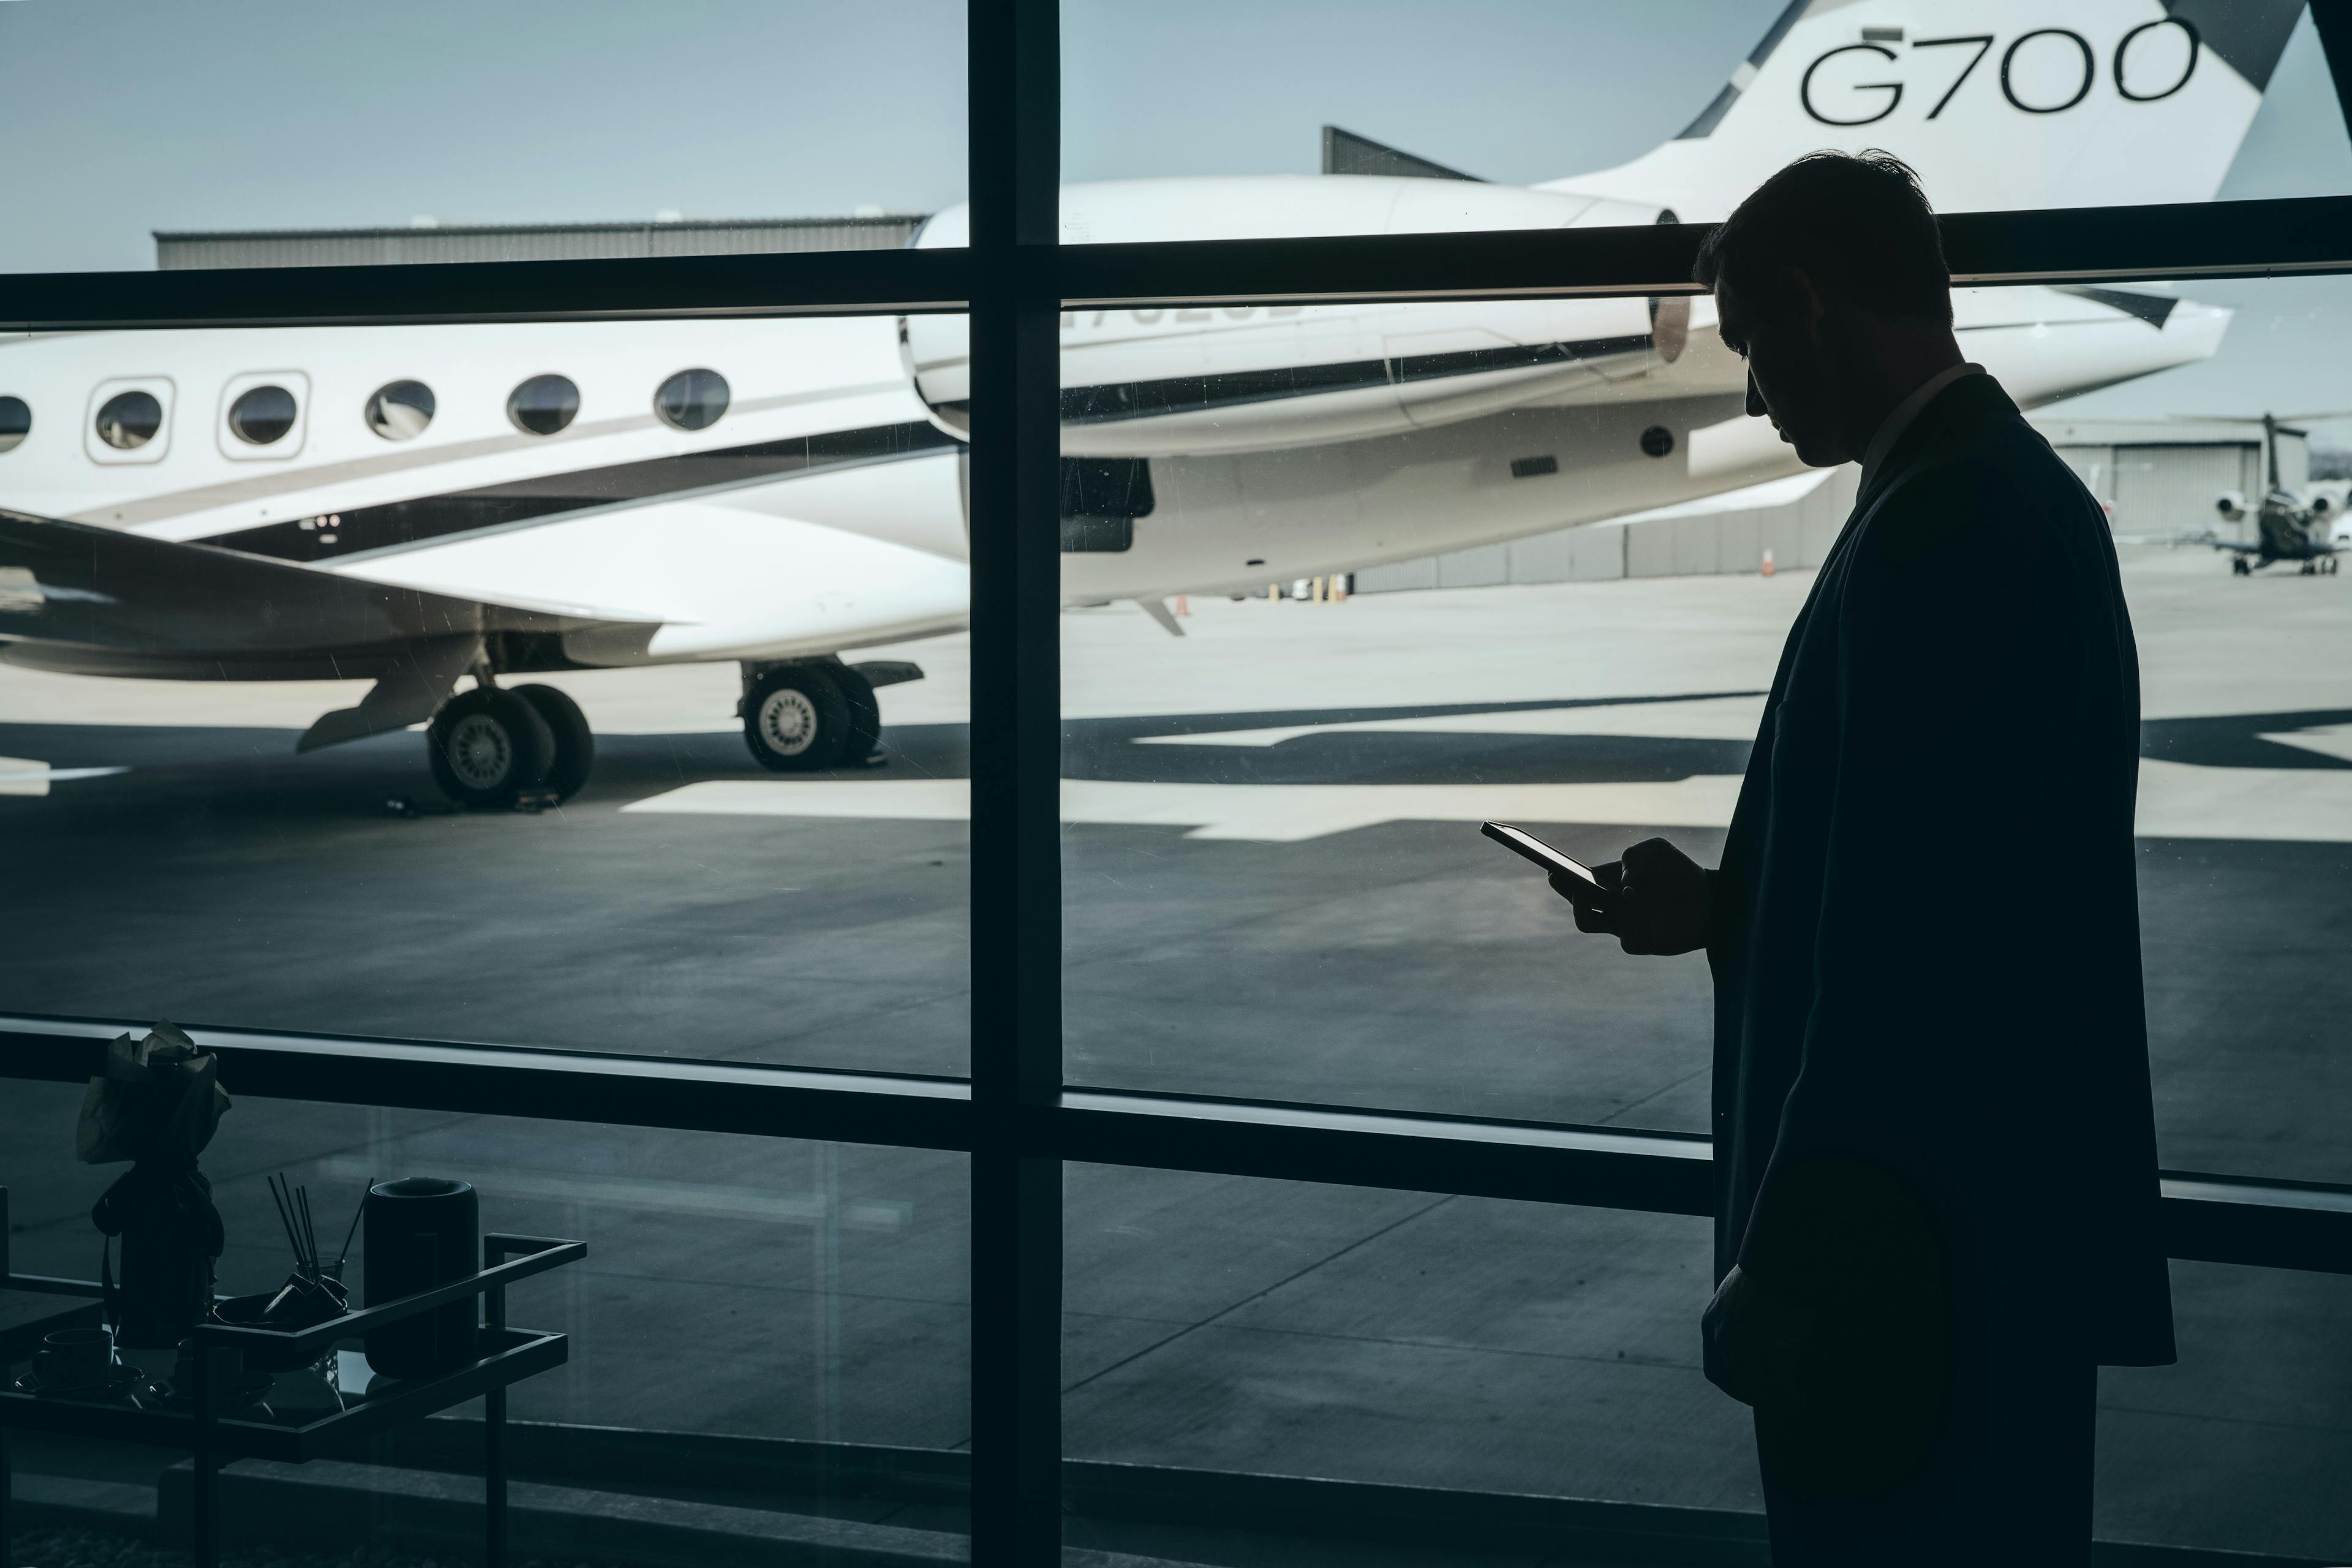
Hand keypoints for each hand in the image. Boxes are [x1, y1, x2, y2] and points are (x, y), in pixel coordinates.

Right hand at [1551, 837, 1710, 954]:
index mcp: (1608, 881)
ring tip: (1628, 895)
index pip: (1576, 881)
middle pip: (1575, 903)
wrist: (1710, 900)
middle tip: (1577, 885)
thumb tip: (1623, 883)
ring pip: (1587, 922)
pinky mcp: (1639, 942)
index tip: (1552, 870)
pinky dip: (1636, 927)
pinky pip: (1626, 939)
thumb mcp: (1657, 850)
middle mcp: (1609, 904)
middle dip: (1569, 894)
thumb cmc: (1679, 871)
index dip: (1561, 877)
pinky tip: (1652, 918)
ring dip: (1596, 909)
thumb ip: (1634, 856)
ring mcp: (1621, 924)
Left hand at [1701, 1263, 1813, 1410]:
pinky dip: (1790, 1398)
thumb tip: (1752, 1329)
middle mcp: (1722, 1338)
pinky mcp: (1770, 1353)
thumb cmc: (1767, 1272)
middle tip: (1773, 1402)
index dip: (1731, 1384)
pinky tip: (1801, 1400)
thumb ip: (1737, 1314)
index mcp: (1711, 1323)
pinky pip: (1778, 1387)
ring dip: (1774, 1401)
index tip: (1748, 1391)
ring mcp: (1744, 1348)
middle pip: (1733, 1383)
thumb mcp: (1738, 1292)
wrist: (1782, 1261)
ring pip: (1755, 1389)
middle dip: (1752, 1396)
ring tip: (1792, 1403)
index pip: (1715, 1368)